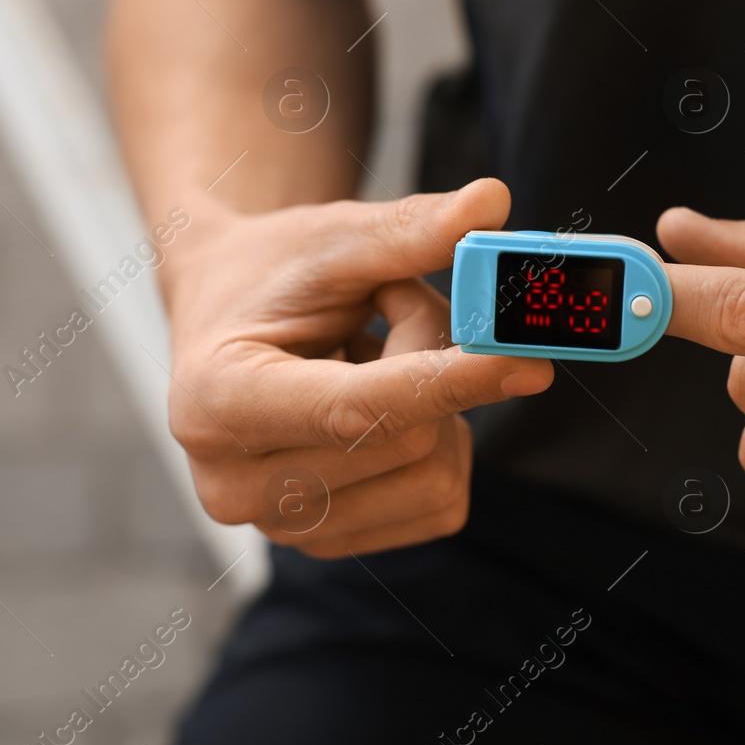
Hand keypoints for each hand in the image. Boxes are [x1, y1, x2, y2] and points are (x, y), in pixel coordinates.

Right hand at [164, 179, 552, 557]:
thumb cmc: (271, 273)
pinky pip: (440, 504)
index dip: (449, 384)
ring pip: (435, 478)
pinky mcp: (332, 542)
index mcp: (215, 404)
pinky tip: (383, 404)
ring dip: (440, 404)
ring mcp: (282, 528)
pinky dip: (437, 444)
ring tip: (379, 353)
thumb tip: (491, 202)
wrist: (225, 317)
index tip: (529, 361)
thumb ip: (408, 229)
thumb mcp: (332, 238)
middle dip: (434, 359)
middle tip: (400, 302)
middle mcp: (234, 485)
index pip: (356, 410)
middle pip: (409, 441)